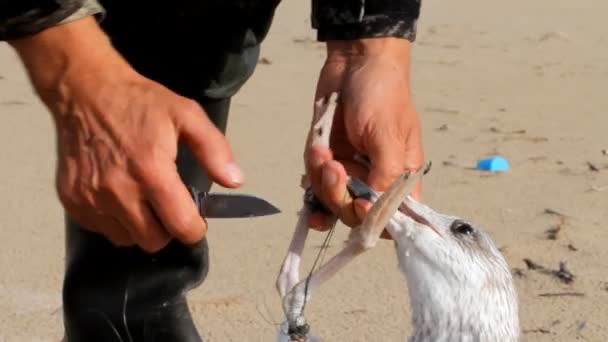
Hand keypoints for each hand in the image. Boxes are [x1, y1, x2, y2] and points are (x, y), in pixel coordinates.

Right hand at [10, 18, 242, 251]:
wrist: (85, 91)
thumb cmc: (140, 103)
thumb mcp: (186, 115)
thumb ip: (214, 149)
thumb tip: (235, 181)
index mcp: (151, 171)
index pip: (180, 227)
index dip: (195, 228)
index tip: (196, 219)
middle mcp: (119, 190)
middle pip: (154, 241)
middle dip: (167, 229)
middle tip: (168, 205)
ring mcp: (91, 198)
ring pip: (127, 239)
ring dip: (140, 226)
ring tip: (141, 198)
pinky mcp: (71, 200)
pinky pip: (101, 229)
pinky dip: (114, 220)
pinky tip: (118, 194)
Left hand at [305, 38, 423, 232]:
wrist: (354, 62)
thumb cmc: (381, 95)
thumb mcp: (387, 135)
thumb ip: (384, 176)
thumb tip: (374, 211)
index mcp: (400, 178)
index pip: (393, 220)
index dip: (374, 222)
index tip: (360, 205)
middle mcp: (375, 180)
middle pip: (354, 216)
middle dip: (338, 195)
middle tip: (333, 166)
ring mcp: (349, 172)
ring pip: (329, 200)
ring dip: (321, 178)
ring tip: (322, 148)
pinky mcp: (328, 162)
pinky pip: (314, 182)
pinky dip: (311, 171)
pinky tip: (316, 150)